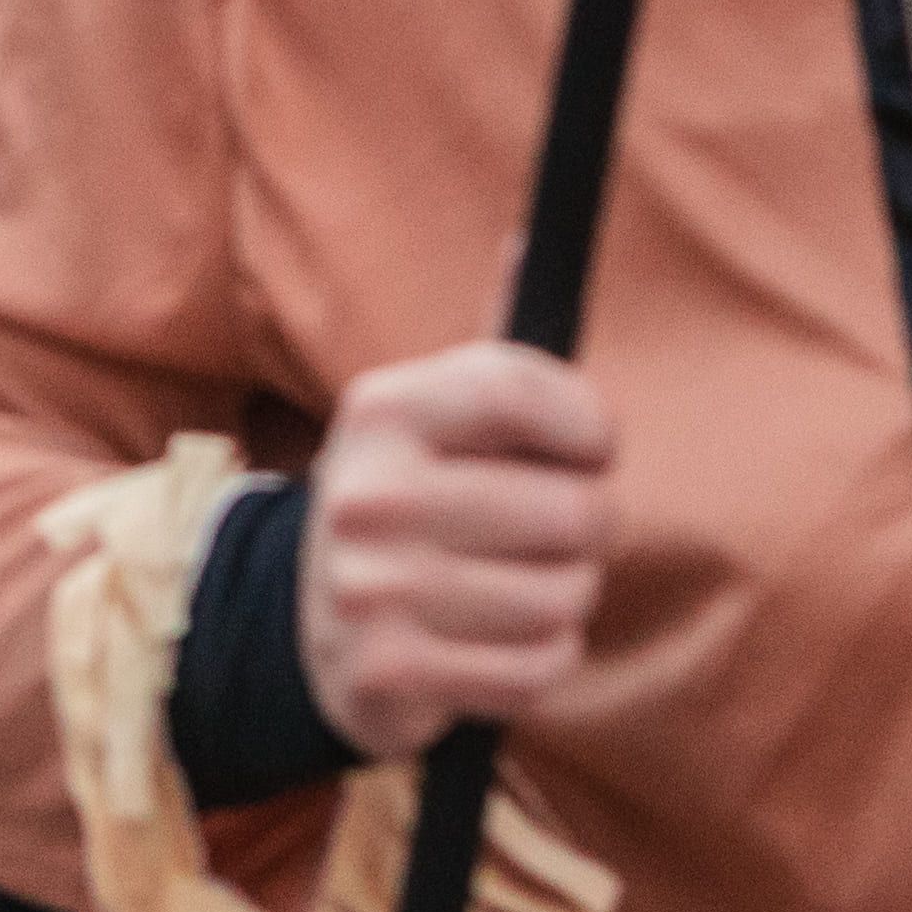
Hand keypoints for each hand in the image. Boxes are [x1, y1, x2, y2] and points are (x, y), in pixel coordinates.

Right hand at [296, 343, 616, 760]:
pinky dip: (541, 661)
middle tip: (553, 533)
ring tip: (518, 587)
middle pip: (575, 510)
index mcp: (381, 409)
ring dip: (566, 599)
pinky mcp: (387, 670)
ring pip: (565, 597)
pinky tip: (498, 642)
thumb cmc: (416, 504)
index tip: (593, 447)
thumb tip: (534, 240)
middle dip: (589, 528)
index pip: (522, 393)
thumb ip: (498, 357)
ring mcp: (370, 586)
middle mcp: (367, 492)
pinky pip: (538, 668)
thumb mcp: (434, 421)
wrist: (318, 627)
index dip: (589, 424)